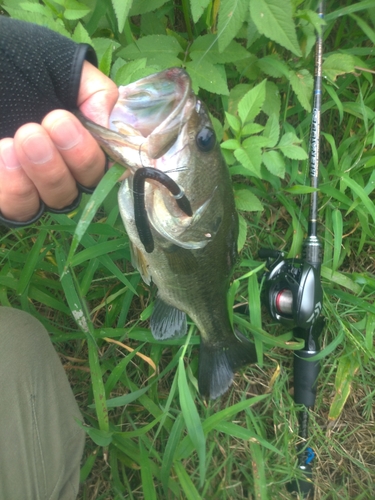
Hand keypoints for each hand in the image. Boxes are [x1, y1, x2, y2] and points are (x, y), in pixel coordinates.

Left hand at [0, 61, 117, 222]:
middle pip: (79, 186)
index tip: (64, 121)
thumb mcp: (57, 61)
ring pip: (54, 201)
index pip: (101, 164)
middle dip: (65, 162)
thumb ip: (92, 89)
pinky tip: (4, 153)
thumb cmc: (16, 60)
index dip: (89, 153)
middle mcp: (61, 166)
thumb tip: (105, 123)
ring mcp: (32, 183)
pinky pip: (19, 208)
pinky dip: (15, 188)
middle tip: (36, 130)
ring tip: (20, 141)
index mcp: (80, 138)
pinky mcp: (6, 191)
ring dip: (44, 175)